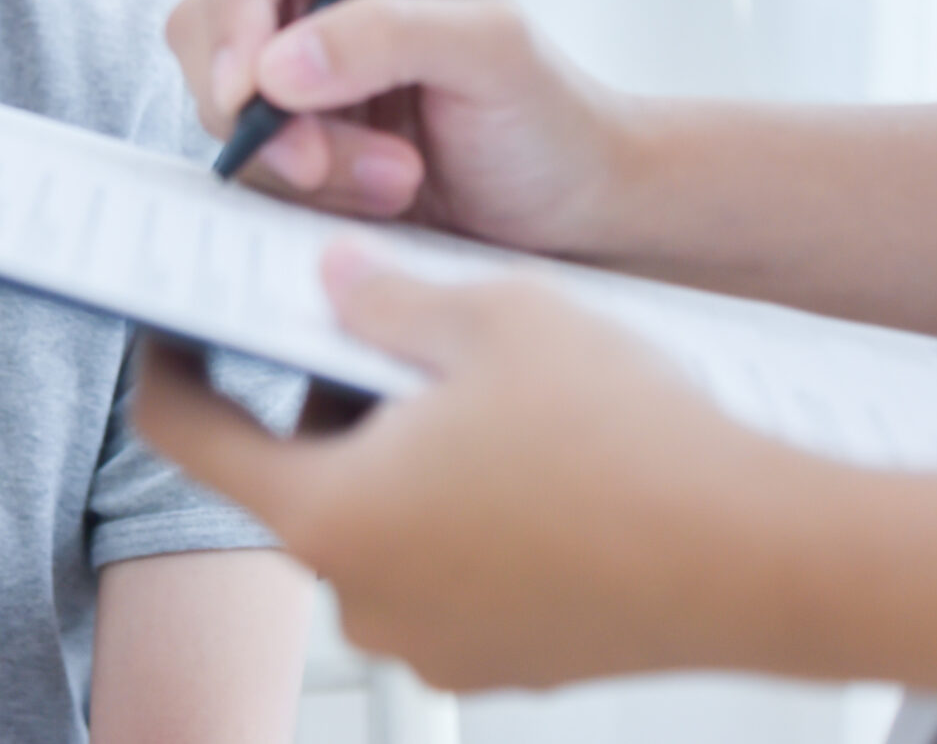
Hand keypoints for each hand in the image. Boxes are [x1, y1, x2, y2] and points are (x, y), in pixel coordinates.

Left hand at [134, 247, 841, 691]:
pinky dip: (465, 509)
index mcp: (330, 512)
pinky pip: (451, 569)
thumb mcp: (491, 316)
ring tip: (480, 378)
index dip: (172, 359)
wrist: (765, 557)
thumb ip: (384, 293)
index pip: (190, 433)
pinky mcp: (506, 661)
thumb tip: (328, 276)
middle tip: (382, 318)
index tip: (177, 314)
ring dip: (403, 452)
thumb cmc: (625, 436)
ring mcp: (436, 642)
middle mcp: (364, 598)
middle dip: (326, 395)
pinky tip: (538, 451)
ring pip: (382, 522)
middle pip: (298, 476)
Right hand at [167, 0, 625, 253]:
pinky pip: (249, 161)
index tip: (251, 87)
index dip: (235, 6)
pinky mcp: (296, 138)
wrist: (570, 209)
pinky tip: (380, 195)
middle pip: (210, 21)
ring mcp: (299, 70)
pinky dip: (303, 190)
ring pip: (222, 102)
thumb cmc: (550, 115)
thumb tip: (277, 64)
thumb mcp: (493, 54)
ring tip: (395, 178)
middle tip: (316, 160)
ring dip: (298, 157)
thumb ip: (389, 35)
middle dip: (258, 104)